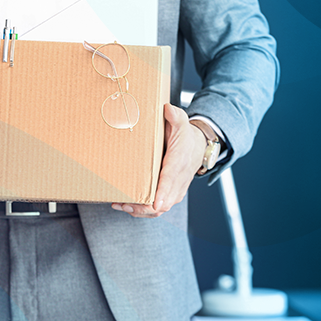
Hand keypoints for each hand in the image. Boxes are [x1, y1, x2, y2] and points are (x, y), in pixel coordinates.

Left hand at [112, 103, 204, 217]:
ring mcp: (176, 189)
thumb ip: (176, 116)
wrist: (199, 146)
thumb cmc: (186, 136)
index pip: (171, 180)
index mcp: (178, 163)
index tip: (155, 203)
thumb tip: (167, 109)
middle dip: (145, 207)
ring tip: (122, 206)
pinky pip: (160, 208)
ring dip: (141, 211)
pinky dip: (144, 211)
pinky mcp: (172, 194)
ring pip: (161, 208)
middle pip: (164, 201)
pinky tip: (128, 207)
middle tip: (125, 204)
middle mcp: (178, 180)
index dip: (163, 193)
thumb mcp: (182, 123)